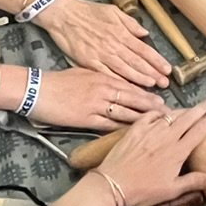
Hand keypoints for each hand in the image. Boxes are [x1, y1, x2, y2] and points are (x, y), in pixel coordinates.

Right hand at [26, 67, 164, 130]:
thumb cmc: (58, 81)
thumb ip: (101, 76)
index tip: (161, 97)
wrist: (36, 89)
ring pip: (125, 111)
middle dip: (152, 106)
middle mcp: (103, 89)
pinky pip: (109, 124)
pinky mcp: (86, 118)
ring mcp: (96, 104)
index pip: (131, 85)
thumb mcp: (83, 71)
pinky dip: (123, 128)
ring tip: (158, 125)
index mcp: (102, 77)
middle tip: (169, 113)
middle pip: (134, 98)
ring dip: (143, 118)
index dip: (148, 92)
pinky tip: (135, 134)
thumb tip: (115, 81)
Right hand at [36, 0, 169, 86]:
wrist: (63, 14)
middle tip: (165, 84)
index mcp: (120, 32)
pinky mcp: (89, 62)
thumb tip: (145, 33)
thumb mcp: (112, 11)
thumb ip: (130, 23)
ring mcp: (101, 55)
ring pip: (124, 70)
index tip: (167, 70)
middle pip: (137, 62)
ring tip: (152, 87)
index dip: (157, 61)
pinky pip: (106, 74)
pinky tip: (126, 90)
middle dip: (152, 73)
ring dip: (139, 79)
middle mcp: (114, 45)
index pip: (144, 49)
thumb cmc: (87, 11)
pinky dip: (117, 82)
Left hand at [89, 100, 205, 205]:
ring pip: (171, 114)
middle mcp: (166, 137)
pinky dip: (159, 111)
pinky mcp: (135, 129)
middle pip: (188, 117)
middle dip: (201, 108)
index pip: (200, 130)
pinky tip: (163, 112)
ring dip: (183, 109)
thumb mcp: (172, 190)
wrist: (113, 184)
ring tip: (191, 108)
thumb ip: (194, 182)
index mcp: (178, 151)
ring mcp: (150, 131)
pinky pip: (151, 114)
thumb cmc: (143, 190)